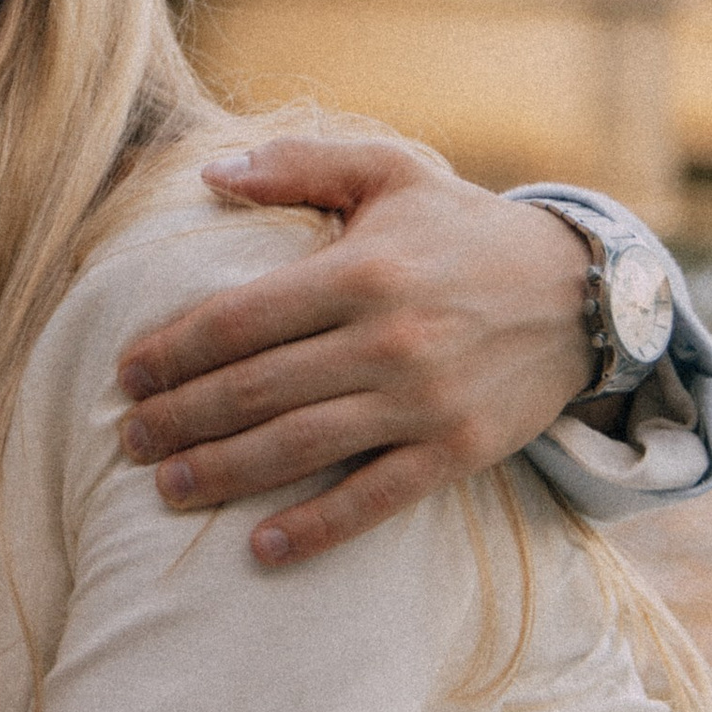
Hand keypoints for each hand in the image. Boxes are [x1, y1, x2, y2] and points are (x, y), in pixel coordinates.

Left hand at [114, 138, 594, 566]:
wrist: (585, 293)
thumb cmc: (465, 228)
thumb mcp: (391, 171)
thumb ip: (298, 163)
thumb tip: (208, 174)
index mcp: (360, 270)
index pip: (239, 319)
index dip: (173, 351)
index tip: (126, 374)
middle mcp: (387, 338)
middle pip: (255, 388)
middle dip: (179, 418)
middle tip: (128, 439)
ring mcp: (423, 401)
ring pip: (299, 445)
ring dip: (223, 471)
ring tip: (166, 487)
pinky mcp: (458, 451)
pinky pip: (375, 499)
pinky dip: (316, 528)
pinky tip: (261, 548)